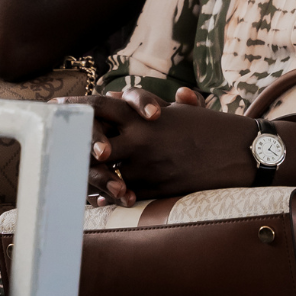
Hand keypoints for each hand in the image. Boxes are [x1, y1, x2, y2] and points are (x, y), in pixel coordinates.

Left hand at [57, 87, 249, 206]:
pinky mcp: (158, 188)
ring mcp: (148, 165)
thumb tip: (178, 95)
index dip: (78, 107)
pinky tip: (99, 200)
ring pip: (108, 171)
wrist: (242, 153)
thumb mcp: (192, 111)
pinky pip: (127, 195)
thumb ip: (176, 105)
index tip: (56, 108)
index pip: (103, 106)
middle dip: (73, 143)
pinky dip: (114, 196)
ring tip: (68, 176)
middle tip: (53, 143)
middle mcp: (142, 138)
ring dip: (92, 174)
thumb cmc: (217, 129)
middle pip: (95, 139)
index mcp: (146, 115)